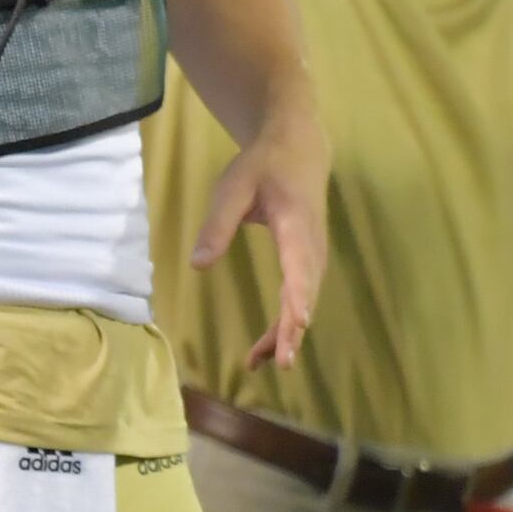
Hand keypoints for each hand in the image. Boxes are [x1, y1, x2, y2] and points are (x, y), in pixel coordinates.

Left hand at [191, 99, 328, 368]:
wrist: (299, 148)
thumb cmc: (263, 167)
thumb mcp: (233, 187)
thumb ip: (217, 225)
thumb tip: (198, 265)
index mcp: (296, 224)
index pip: (300, 266)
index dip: (300, 297)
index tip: (298, 325)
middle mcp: (312, 243)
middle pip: (307, 292)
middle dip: (292, 328)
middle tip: (278, 362)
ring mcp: (314, 253)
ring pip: (306, 299)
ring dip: (287, 331)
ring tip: (263, 363)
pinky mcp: (308, 259)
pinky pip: (302, 294)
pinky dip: (288, 320)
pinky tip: (269, 344)